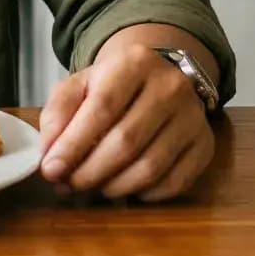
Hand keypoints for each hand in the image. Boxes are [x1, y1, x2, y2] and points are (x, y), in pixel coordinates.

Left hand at [38, 42, 213, 200]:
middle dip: (90, 171)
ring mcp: (193, 116)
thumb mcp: (80, 84)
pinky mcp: (205, 144)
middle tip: (68, 185)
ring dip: (114, 186)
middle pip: (126, 141)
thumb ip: (58, 112)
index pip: (102, 108)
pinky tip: (125, 187)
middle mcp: (171, 86)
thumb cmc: (112, 85)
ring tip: (92, 187)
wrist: (159, 77)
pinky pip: (175, 182)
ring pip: (150, 166)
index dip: (73, 144)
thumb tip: (49, 153)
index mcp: (135, 62)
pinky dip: (145, 193)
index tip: (51, 170)